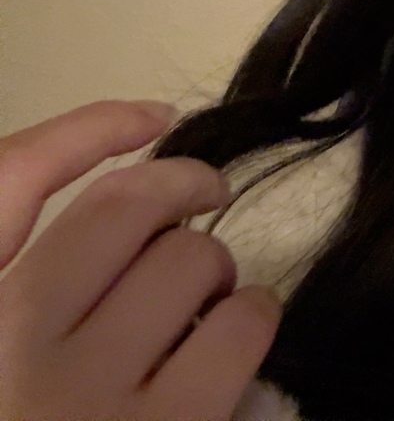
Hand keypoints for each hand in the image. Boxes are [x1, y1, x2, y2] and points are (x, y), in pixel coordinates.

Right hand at [0, 100, 282, 419]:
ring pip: (193, 260)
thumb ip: (24, 294)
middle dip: (179, 191)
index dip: (86, 129)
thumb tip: (126, 220)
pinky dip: (252, 317)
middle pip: (121, 210)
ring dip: (215, 265)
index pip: (3, 182)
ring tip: (208, 297)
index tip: (152, 117)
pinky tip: (237, 339)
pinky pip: (241, 326)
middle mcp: (6, 348)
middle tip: (201, 204)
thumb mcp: (5, 361)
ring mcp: (85, 399)